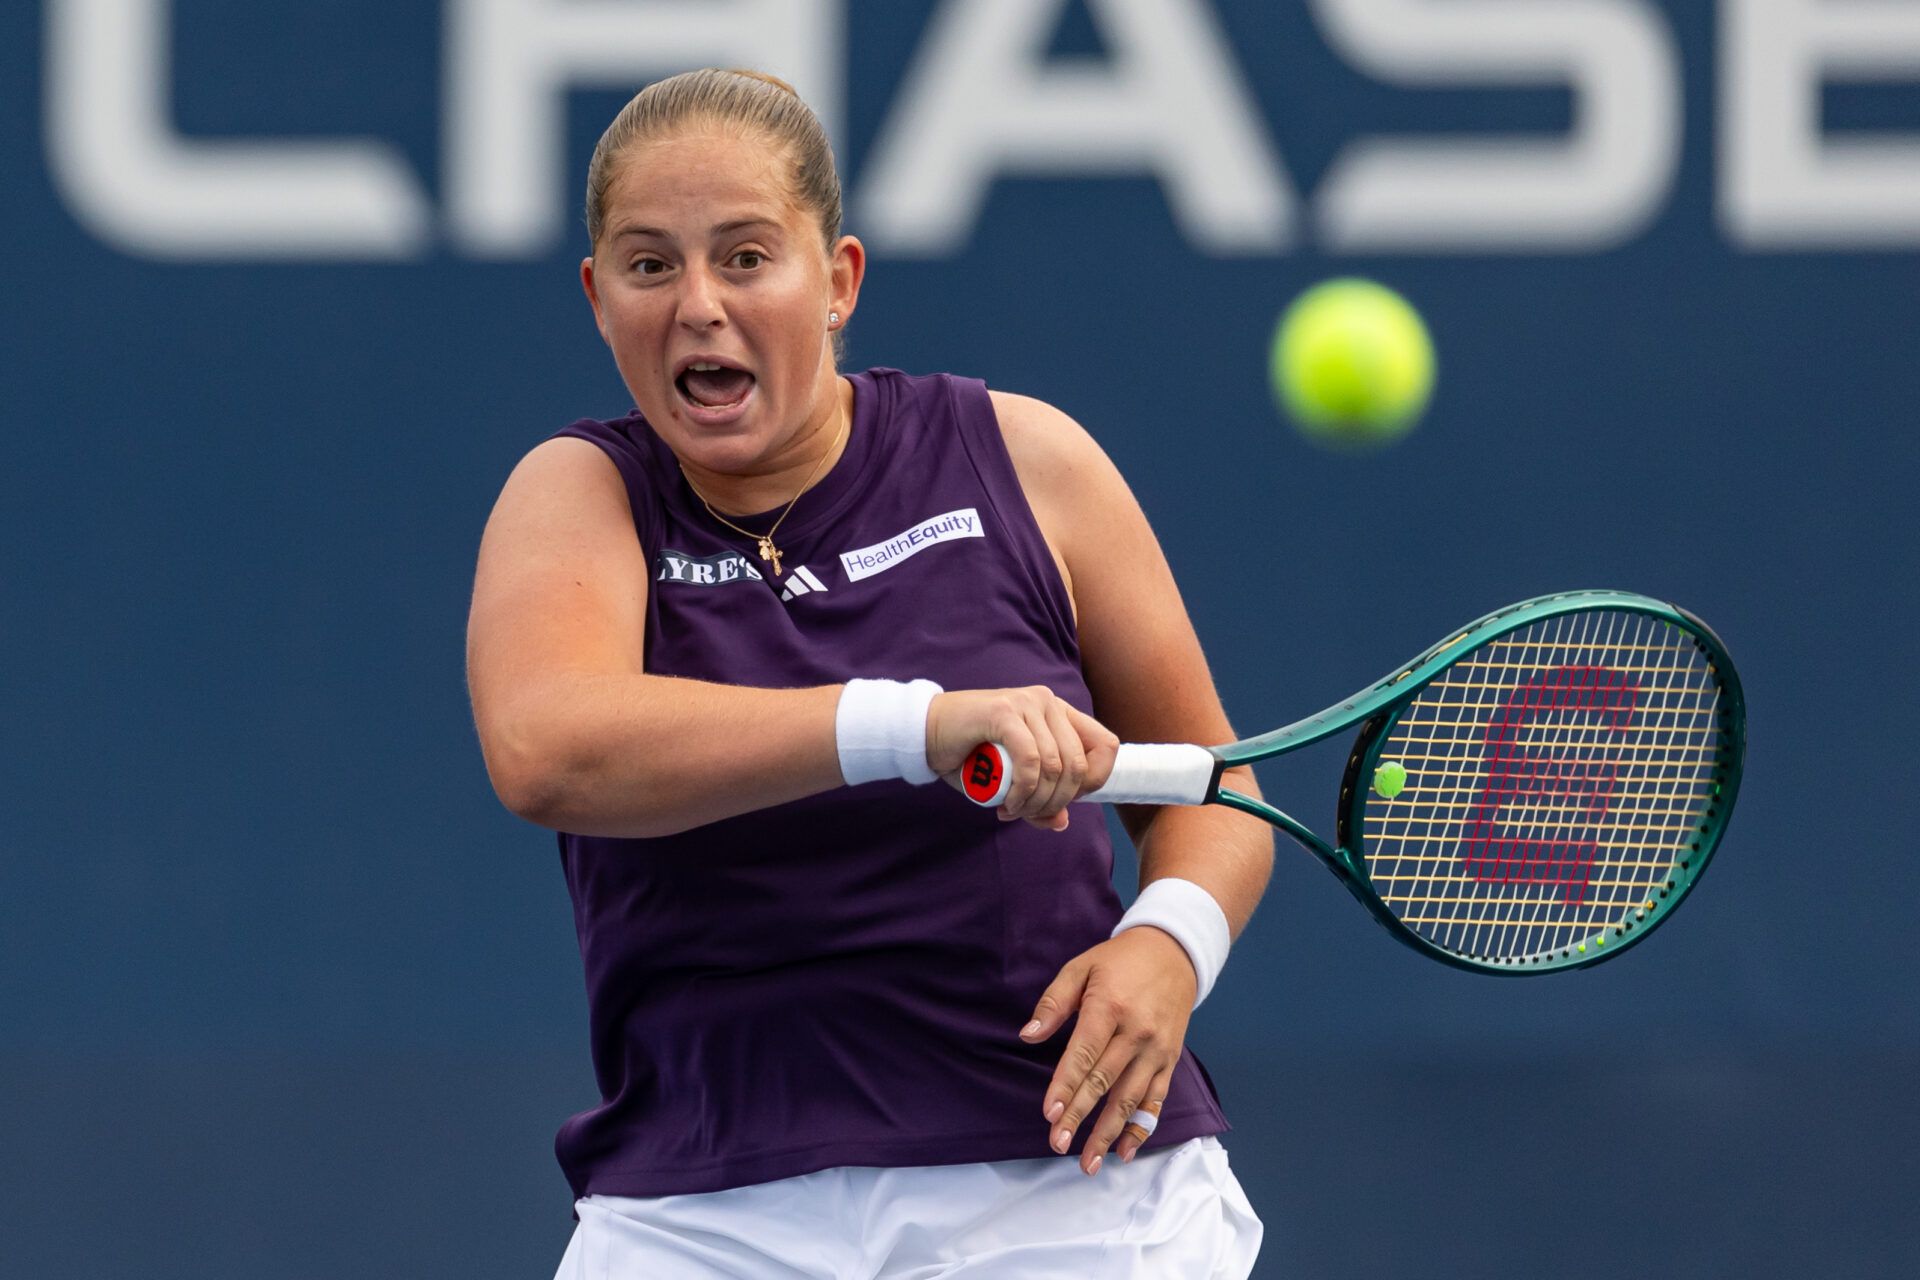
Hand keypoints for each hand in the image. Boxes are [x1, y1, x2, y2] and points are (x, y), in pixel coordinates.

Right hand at [926, 687, 1118, 829]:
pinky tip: (1007, 803)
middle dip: (1057, 801)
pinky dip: (1022, 790)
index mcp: (1059, 713)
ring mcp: (1027, 704)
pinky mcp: (1005, 712)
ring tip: (1012, 811)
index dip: (1094, 781)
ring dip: (1036, 801)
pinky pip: (1030, 760)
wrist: (925, 733)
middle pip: (1079, 764)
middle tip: (1028, 814)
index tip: (1063, 801)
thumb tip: (1062, 822)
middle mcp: (1048, 703)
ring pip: (1055, 766)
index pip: (1106, 746)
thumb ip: (1038, 799)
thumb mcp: (1010, 784)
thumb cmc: (968, 757)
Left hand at [1019, 927, 1194, 1173]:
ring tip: (1088, 1162)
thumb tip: (1028, 1035)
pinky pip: (1156, 1100)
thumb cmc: (1120, 961)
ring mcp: (1157, 1049)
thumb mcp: (1081, 967)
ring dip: (1108, 1133)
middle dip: (1080, 1117)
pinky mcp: (1170, 1060)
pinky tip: (1123, 1151)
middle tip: (1058, 1144)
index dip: (1066, 1086)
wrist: (1175, 952)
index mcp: (1109, 1006)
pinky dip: (1140, 1128)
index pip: (1083, 1054)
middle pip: (1104, 1082)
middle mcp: (1136, 1032)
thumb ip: (1054, 1002)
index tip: (1049, 1113)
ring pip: (1130, 1099)